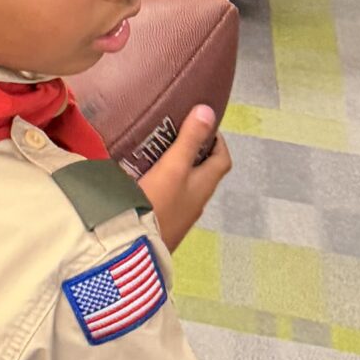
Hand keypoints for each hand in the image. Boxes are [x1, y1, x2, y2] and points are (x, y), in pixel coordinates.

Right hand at [138, 105, 231, 252]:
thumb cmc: (158, 203)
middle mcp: (197, 201)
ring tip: (155, 154)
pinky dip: (163, 184)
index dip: (217, 139)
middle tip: (174, 134)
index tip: (202, 123)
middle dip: (195, 152)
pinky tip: (142, 181)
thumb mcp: (174, 167)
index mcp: (204, 185)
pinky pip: (170, 198)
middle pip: (205, 172)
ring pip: (186, 186)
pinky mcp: (164, 224)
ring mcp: (181, 215)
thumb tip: (208, 110)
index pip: (223, 158)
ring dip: (178, 169)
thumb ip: (189, 140)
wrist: (136, 249)